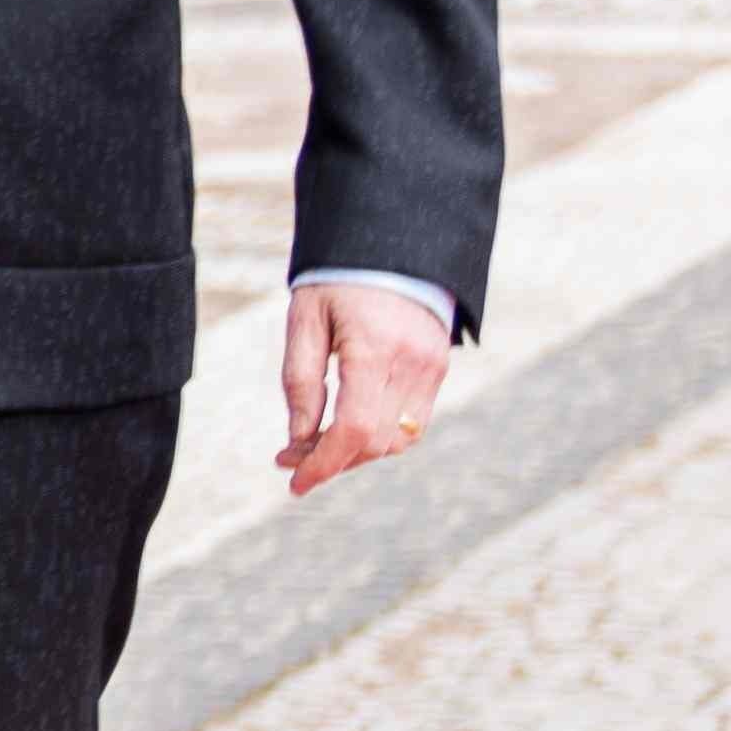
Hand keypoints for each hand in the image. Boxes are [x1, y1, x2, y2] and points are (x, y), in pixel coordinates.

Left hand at [279, 280, 452, 496]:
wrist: (393, 247)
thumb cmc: (337, 281)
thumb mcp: (304, 322)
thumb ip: (300, 382)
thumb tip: (299, 439)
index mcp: (373, 350)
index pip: (352, 429)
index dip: (323, 464)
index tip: (294, 483)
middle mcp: (411, 364)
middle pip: (374, 442)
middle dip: (332, 461)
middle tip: (291, 459)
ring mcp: (431, 368)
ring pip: (398, 440)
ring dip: (357, 454)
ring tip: (316, 444)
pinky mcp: (438, 368)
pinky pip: (413, 422)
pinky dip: (380, 436)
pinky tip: (348, 428)